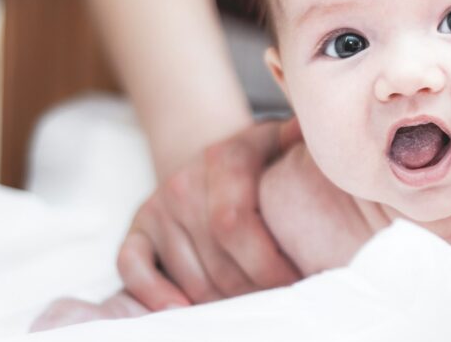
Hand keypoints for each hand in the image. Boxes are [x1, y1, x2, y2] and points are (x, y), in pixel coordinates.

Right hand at [116, 119, 302, 309]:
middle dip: (252, 290)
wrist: (208, 151)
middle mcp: (184, 183)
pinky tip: (183, 311)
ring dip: (221, 301)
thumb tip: (317, 139)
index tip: (296, 281)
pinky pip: (133, 268)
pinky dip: (154, 295)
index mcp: (224, 158)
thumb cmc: (260, 158)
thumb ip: (300, 141)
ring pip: (189, 275)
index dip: (267, 262)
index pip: (236, 223)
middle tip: (279, 302)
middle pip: (217, 259)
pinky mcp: (136, 229)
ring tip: (253, 307)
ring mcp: (157, 207)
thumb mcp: (282, 140)